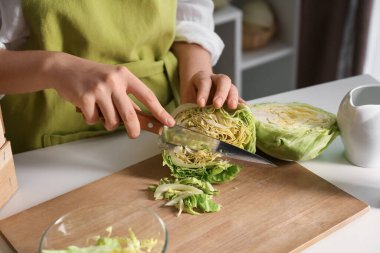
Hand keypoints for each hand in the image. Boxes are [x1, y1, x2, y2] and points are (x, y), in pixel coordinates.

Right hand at [49, 53, 174, 137]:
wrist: (64, 68)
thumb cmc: (93, 77)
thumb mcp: (114, 81)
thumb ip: (127, 98)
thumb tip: (142, 119)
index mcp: (125, 76)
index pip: (148, 96)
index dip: (160, 111)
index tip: (169, 122)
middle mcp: (114, 81)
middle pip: (130, 114)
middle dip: (134, 130)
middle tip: (133, 135)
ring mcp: (99, 89)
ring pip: (112, 120)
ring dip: (107, 122)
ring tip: (100, 111)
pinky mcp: (85, 97)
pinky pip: (94, 120)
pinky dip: (91, 118)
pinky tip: (86, 107)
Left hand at [181, 70, 242, 108]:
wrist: (196, 89)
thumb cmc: (191, 96)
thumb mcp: (186, 98)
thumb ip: (188, 107)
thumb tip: (188, 123)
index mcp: (202, 78)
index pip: (204, 82)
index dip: (203, 93)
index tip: (200, 104)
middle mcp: (216, 80)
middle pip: (223, 80)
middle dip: (221, 93)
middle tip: (217, 105)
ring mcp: (226, 87)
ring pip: (232, 88)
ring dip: (233, 98)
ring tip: (232, 107)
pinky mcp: (232, 96)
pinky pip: (239, 99)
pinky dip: (242, 105)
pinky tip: (246, 111)